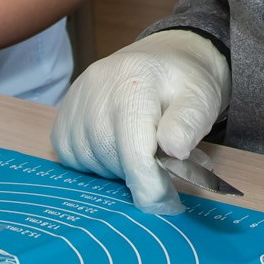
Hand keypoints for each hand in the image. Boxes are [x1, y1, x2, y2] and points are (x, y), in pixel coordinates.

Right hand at [51, 29, 228, 214]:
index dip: (150, 186)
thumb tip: (173, 150)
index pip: (134, 150)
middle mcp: (98, 86)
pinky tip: (113, 146)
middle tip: (158, 163)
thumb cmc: (183, 85)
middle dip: (136, 173)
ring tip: (137, 148)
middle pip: (110, 158)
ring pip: (88, 159)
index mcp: (136, 81)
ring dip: (114, 168)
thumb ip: (188, 125)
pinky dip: (92, 160)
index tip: (167, 203)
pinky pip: (69, 153)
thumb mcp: (200, 100)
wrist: (162, 59)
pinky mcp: (63, 110)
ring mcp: (76, 97)